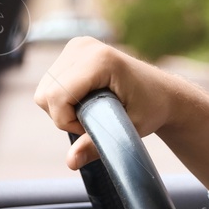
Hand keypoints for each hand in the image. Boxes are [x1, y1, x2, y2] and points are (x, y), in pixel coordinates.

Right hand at [33, 37, 208, 208]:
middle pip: (46, 94)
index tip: (94, 127)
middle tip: (94, 121)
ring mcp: (77, 46)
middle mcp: (84, 47)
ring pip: (45, 90)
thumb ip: (96, 145)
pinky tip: (86, 100)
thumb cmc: (151, 110)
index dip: (68, 121)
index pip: (57, 96)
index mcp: (100, 61)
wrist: (163, 92)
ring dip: (62, 109)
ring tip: (92, 111)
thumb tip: (70, 162)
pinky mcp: (73, 50)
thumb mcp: (127, 131)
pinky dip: (62, 99)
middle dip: (64, 116)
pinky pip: (50, 83)